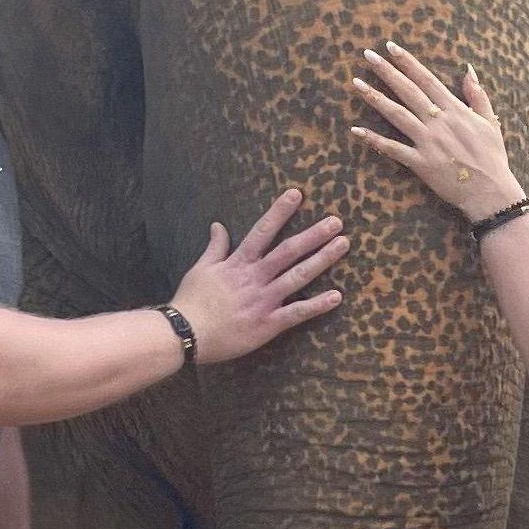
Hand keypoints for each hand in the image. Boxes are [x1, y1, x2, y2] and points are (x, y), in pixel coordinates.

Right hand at [170, 187, 348, 364]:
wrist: (186, 333)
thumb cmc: (191, 301)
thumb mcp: (200, 268)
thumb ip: (215, 247)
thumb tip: (218, 225)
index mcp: (239, 263)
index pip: (263, 231)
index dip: (280, 212)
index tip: (297, 194)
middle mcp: (255, 278)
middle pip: (288, 251)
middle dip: (313, 235)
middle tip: (336, 222)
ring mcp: (264, 300)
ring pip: (298, 276)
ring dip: (322, 260)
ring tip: (343, 246)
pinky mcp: (268, 324)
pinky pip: (297, 313)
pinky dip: (317, 305)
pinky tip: (337, 296)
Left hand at [349, 43, 520, 216]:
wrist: (491, 191)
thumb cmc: (492, 157)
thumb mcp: (490, 121)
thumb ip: (477, 94)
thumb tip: (468, 69)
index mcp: (454, 109)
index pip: (426, 79)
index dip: (408, 62)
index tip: (391, 48)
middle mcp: (438, 121)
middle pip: (408, 91)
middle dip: (387, 71)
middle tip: (367, 55)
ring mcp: (428, 142)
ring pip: (397, 115)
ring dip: (375, 98)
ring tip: (356, 83)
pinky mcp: (420, 162)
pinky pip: (393, 149)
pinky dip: (374, 140)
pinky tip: (356, 130)